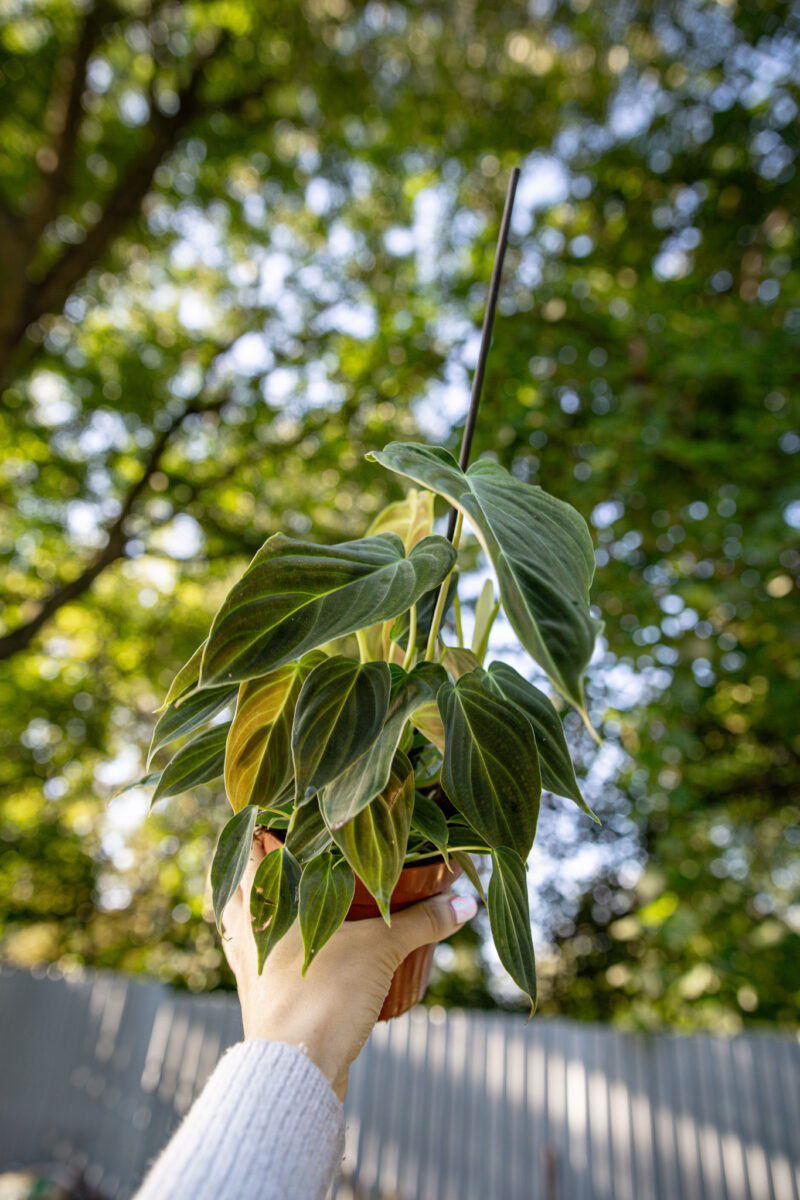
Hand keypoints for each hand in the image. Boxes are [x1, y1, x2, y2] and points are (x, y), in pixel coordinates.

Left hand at [221, 835, 477, 1100]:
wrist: (297, 1072)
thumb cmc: (325, 996)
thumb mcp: (381, 949)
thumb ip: (422, 920)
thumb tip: (467, 902)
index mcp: (262, 898)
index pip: (251, 841)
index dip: (268, 818)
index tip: (292, 803)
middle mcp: (246, 924)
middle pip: (240, 877)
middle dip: (264, 857)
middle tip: (295, 839)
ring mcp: (246, 960)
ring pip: (244, 916)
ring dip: (264, 899)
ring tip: (293, 885)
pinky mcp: (257, 993)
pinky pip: (259, 952)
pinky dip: (273, 939)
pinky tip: (297, 941)